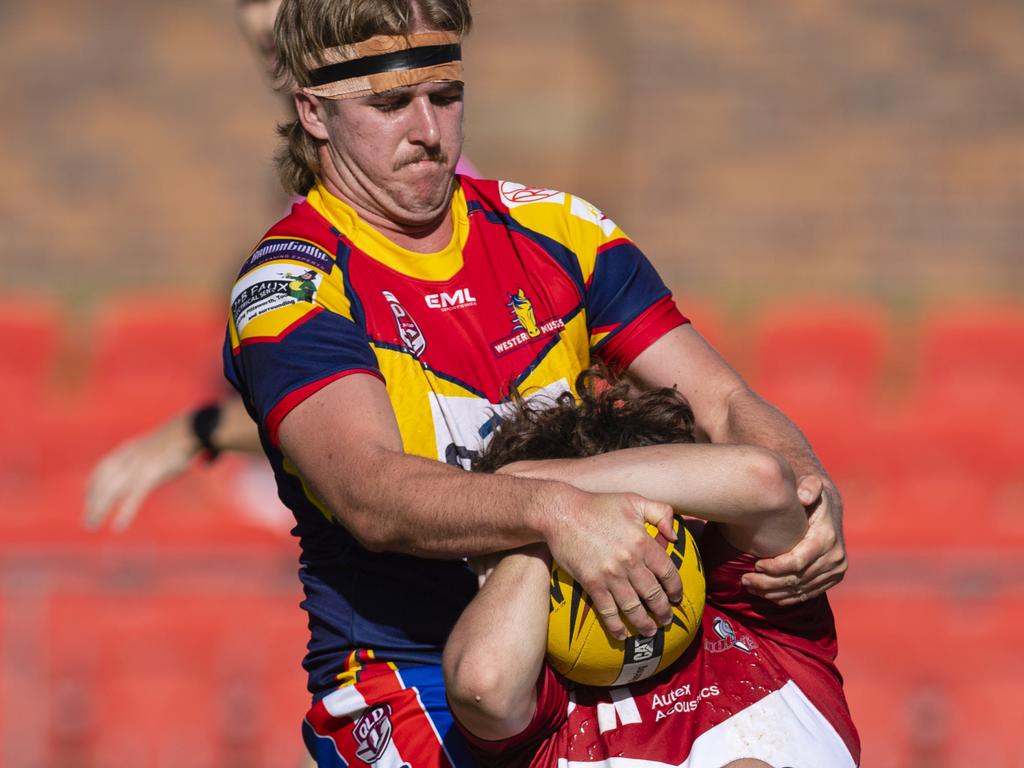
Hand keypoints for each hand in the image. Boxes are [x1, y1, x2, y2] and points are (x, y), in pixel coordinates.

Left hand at [83, 413, 200, 530]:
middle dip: (92, 503)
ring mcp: (137, 467)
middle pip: (102, 483)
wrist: (189, 429)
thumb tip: (141, 468)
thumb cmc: (176, 439)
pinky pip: (133, 497)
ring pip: (111, 491)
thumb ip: (142, 455)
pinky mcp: (150, 475)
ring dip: (100, 509)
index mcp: (127, 449)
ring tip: (93, 525)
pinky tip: (118, 526)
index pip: (101, 469)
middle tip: (88, 521)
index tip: (87, 499)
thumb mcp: (152, 444)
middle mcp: (127, 458)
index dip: (92, 485)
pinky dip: (125, 513)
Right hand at [544, 492, 680, 639]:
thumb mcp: (633, 500)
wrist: (561, 513)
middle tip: (666, 620)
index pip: (667, 571)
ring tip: (650, 631)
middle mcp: (629, 561)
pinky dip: (616, 626)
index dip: (675, 588)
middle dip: (662, 611)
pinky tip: (622, 635)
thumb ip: (661, 513)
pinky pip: (607, 610)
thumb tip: (675, 536)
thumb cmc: (597, 505)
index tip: (676, 597)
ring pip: (633, 607)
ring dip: (644, 623)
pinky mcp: (591, 582)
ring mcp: (610, 574)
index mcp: (642, 542)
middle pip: (653, 594)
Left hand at [742, 475, 847, 604]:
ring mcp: (834, 571)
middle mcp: (835, 558)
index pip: (798, 562)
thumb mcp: (810, 485)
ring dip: (773, 592)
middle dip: (768, 583)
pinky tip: (765, 594)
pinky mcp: (831, 580)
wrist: (828, 510)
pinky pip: (806, 595)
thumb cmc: (810, 497)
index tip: (756, 564)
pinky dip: (784, 597)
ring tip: (749, 585)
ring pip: (800, 590)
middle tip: (745, 579)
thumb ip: (808, 486)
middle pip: (797, 580)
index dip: (775, 567)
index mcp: (827, 538)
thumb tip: (803, 496)